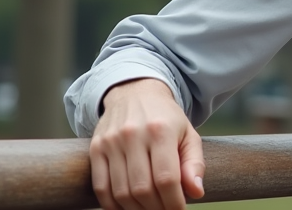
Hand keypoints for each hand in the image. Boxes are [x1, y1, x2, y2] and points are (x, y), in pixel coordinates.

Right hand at [89, 78, 205, 209]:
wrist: (134, 93)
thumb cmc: (166, 119)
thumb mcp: (188, 134)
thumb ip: (194, 163)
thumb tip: (196, 192)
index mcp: (161, 130)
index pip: (166, 178)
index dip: (173, 202)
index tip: (179, 209)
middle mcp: (133, 134)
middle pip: (142, 189)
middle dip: (156, 208)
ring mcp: (111, 142)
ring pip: (121, 192)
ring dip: (136, 209)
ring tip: (149, 208)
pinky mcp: (95, 148)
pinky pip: (101, 187)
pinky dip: (113, 205)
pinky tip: (127, 206)